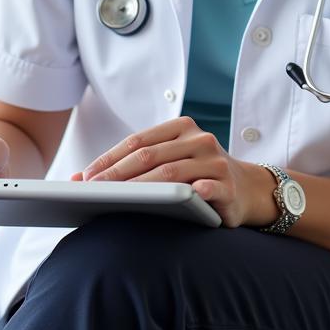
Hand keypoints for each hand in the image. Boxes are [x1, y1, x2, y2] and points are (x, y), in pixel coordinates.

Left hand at [79, 116, 275, 228]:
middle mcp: (198, 139)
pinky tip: (172, 201)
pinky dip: (188, 193)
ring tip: (118, 200)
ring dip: (141, 188)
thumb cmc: (197, 175)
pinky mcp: (228, 184)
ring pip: (171, 173)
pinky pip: (206, 188)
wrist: (248, 188)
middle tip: (93, 190)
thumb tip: (81, 177)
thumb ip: (135, 165)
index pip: (137, 141)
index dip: (110, 158)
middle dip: (118, 174)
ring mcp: (215, 160)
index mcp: (180, 127)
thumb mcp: (170, 163)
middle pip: (150, 156)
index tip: (86, 176)